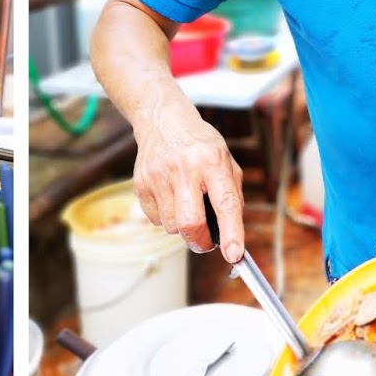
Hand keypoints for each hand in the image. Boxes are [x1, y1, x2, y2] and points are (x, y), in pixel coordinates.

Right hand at [132, 106, 246, 261]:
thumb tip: (231, 232)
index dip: (231, 233)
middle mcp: (184, 168)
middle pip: (190, 222)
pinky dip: (166, 217)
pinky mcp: (141, 183)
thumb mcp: (225, 160)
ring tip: (186, 205)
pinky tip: (169, 197)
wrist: (163, 121)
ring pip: (171, 226)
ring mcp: (158, 176)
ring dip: (182, 226)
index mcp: (212, 162)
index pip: (225, 203)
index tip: (234, 254)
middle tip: (205, 242)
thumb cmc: (200, 144)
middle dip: (200, 241)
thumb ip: (232, 194)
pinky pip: (155, 219)